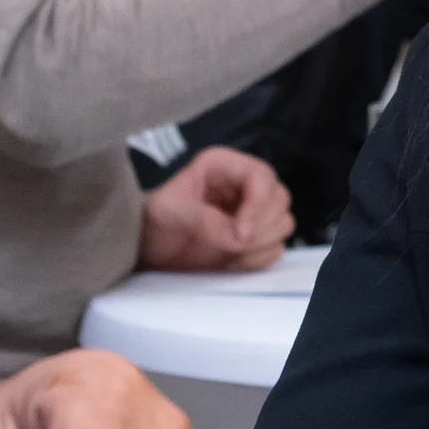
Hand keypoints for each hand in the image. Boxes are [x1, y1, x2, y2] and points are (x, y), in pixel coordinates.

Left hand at [138, 146, 293, 271]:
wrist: (145, 248)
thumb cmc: (150, 219)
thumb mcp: (168, 210)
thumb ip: (203, 219)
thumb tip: (237, 236)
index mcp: (223, 167)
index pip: (261, 176)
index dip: (258, 205)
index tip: (239, 233)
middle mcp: (242, 186)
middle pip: (279, 199)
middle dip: (260, 227)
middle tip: (233, 245)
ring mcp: (250, 213)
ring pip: (283, 223)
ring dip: (261, 243)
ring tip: (230, 252)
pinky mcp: (252, 239)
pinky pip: (275, 248)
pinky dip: (258, 259)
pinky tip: (231, 261)